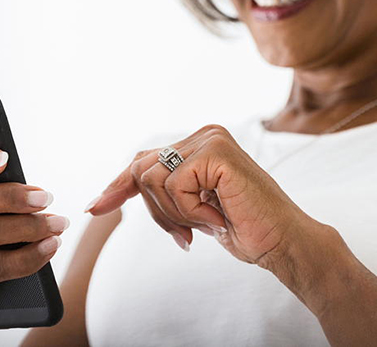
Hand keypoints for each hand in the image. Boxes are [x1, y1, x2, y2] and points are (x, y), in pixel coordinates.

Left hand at [85, 124, 312, 267]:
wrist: (282, 242)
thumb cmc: (244, 227)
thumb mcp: (194, 208)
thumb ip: (165, 191)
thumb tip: (115, 192)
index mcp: (200, 144)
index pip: (144, 160)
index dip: (117, 186)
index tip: (94, 208)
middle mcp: (204, 134)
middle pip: (142, 170)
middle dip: (156, 211)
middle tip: (186, 236)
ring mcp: (210, 139)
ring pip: (152, 179)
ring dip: (174, 215)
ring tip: (206, 225)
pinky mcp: (215, 152)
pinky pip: (175, 185)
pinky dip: (191, 212)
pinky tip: (218, 217)